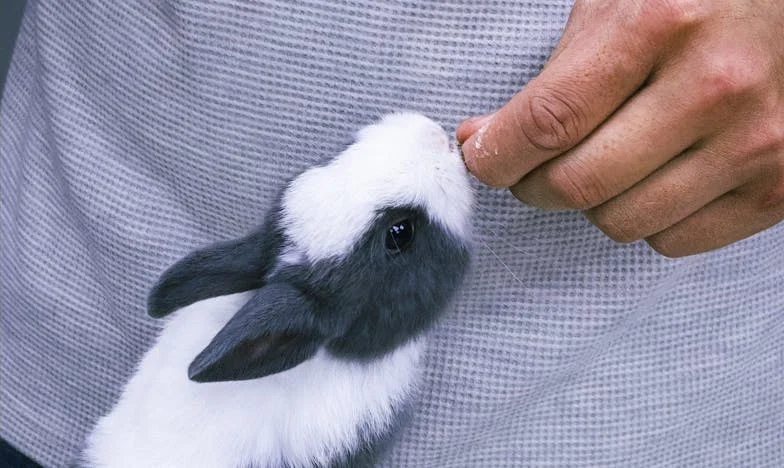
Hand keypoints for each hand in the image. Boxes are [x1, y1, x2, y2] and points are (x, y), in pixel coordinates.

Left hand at [458, 0, 783, 256]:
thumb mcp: (621, 1)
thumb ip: (558, 73)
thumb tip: (488, 139)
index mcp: (660, 23)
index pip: (549, 121)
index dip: (496, 154)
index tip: (480, 157)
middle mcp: (713, 86)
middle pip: (578, 183)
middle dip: (530, 183)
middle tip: (525, 168)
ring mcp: (754, 141)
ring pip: (620, 221)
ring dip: (591, 201)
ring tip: (601, 162)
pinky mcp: (778, 186)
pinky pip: (673, 241)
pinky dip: (645, 219)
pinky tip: (652, 179)